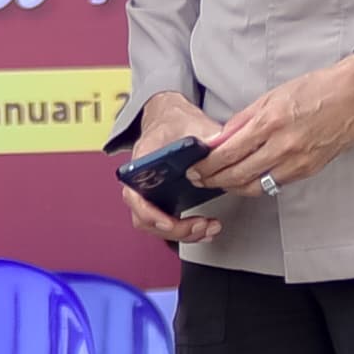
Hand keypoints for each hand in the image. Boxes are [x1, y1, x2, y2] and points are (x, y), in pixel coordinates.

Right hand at [118, 91, 224, 246]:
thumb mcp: (191, 123)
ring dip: (183, 233)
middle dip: (175, 229)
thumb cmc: (175, 122)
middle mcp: (140, 183)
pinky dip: (187, 230)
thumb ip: (206, 135)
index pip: (133, 195)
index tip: (169, 222)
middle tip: (201, 225)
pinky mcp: (163, 200)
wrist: (171, 120)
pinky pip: (168, 223)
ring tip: (209, 228)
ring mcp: (150, 194)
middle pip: (145, 218)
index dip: (148, 213)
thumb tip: (220, 148)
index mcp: (140, 163)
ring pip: (157, 226)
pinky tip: (207, 228)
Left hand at [192, 61, 353, 198]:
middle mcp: (282, 146)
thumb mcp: (270, 96)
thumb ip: (243, 120)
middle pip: (238, 174)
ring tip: (220, 183)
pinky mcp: (308, 170)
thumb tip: (220, 139)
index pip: (228, 153)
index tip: (195, 168)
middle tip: (200, 180)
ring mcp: (297, 161)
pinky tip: (247, 180)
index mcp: (269, 122)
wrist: (352, 96)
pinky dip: (258, 184)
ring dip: (233, 187)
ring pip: (256, 186)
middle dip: (213, 180)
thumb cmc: (314, 90)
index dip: (207, 165)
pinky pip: (276, 184)